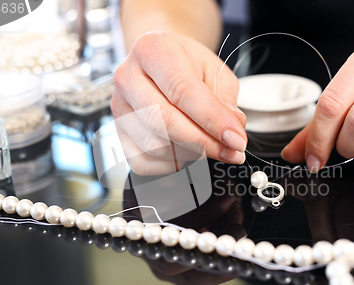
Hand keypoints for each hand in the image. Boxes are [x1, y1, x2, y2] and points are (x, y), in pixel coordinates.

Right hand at [111, 31, 246, 175]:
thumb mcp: (214, 71)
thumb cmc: (188, 66)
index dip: (212, 120)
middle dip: (203, 143)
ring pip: (155, 146)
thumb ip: (225, 100)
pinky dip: (170, 165)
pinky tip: (186, 152)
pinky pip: (143, 162)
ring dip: (190, 154)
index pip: (182, 91)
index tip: (236, 140)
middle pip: (163, 121)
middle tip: (231, 151)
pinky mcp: (117, 133)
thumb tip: (232, 132)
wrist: (162, 62)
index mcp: (152, 50)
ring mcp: (119, 107)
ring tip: (209, 146)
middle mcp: (128, 77)